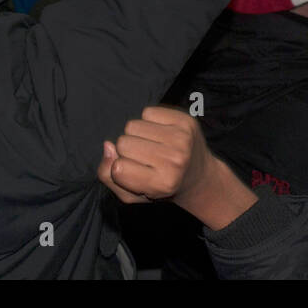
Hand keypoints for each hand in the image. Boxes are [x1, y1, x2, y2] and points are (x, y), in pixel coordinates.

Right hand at [97, 106, 255, 230]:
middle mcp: (174, 161)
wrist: (199, 176)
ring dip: (137, 135)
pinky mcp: (185, 121)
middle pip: (123, 143)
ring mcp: (182, 138)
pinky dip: (148, 122)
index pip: (118, 168)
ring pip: (132, 125)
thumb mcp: (133, 195)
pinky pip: (147, 112)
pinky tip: (160, 135)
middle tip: (145, 161)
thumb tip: (108, 145)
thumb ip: (109, 177)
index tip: (135, 174)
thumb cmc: (161, 188)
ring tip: (152, 147)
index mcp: (162, 184)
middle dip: (127, 151)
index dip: (120, 169)